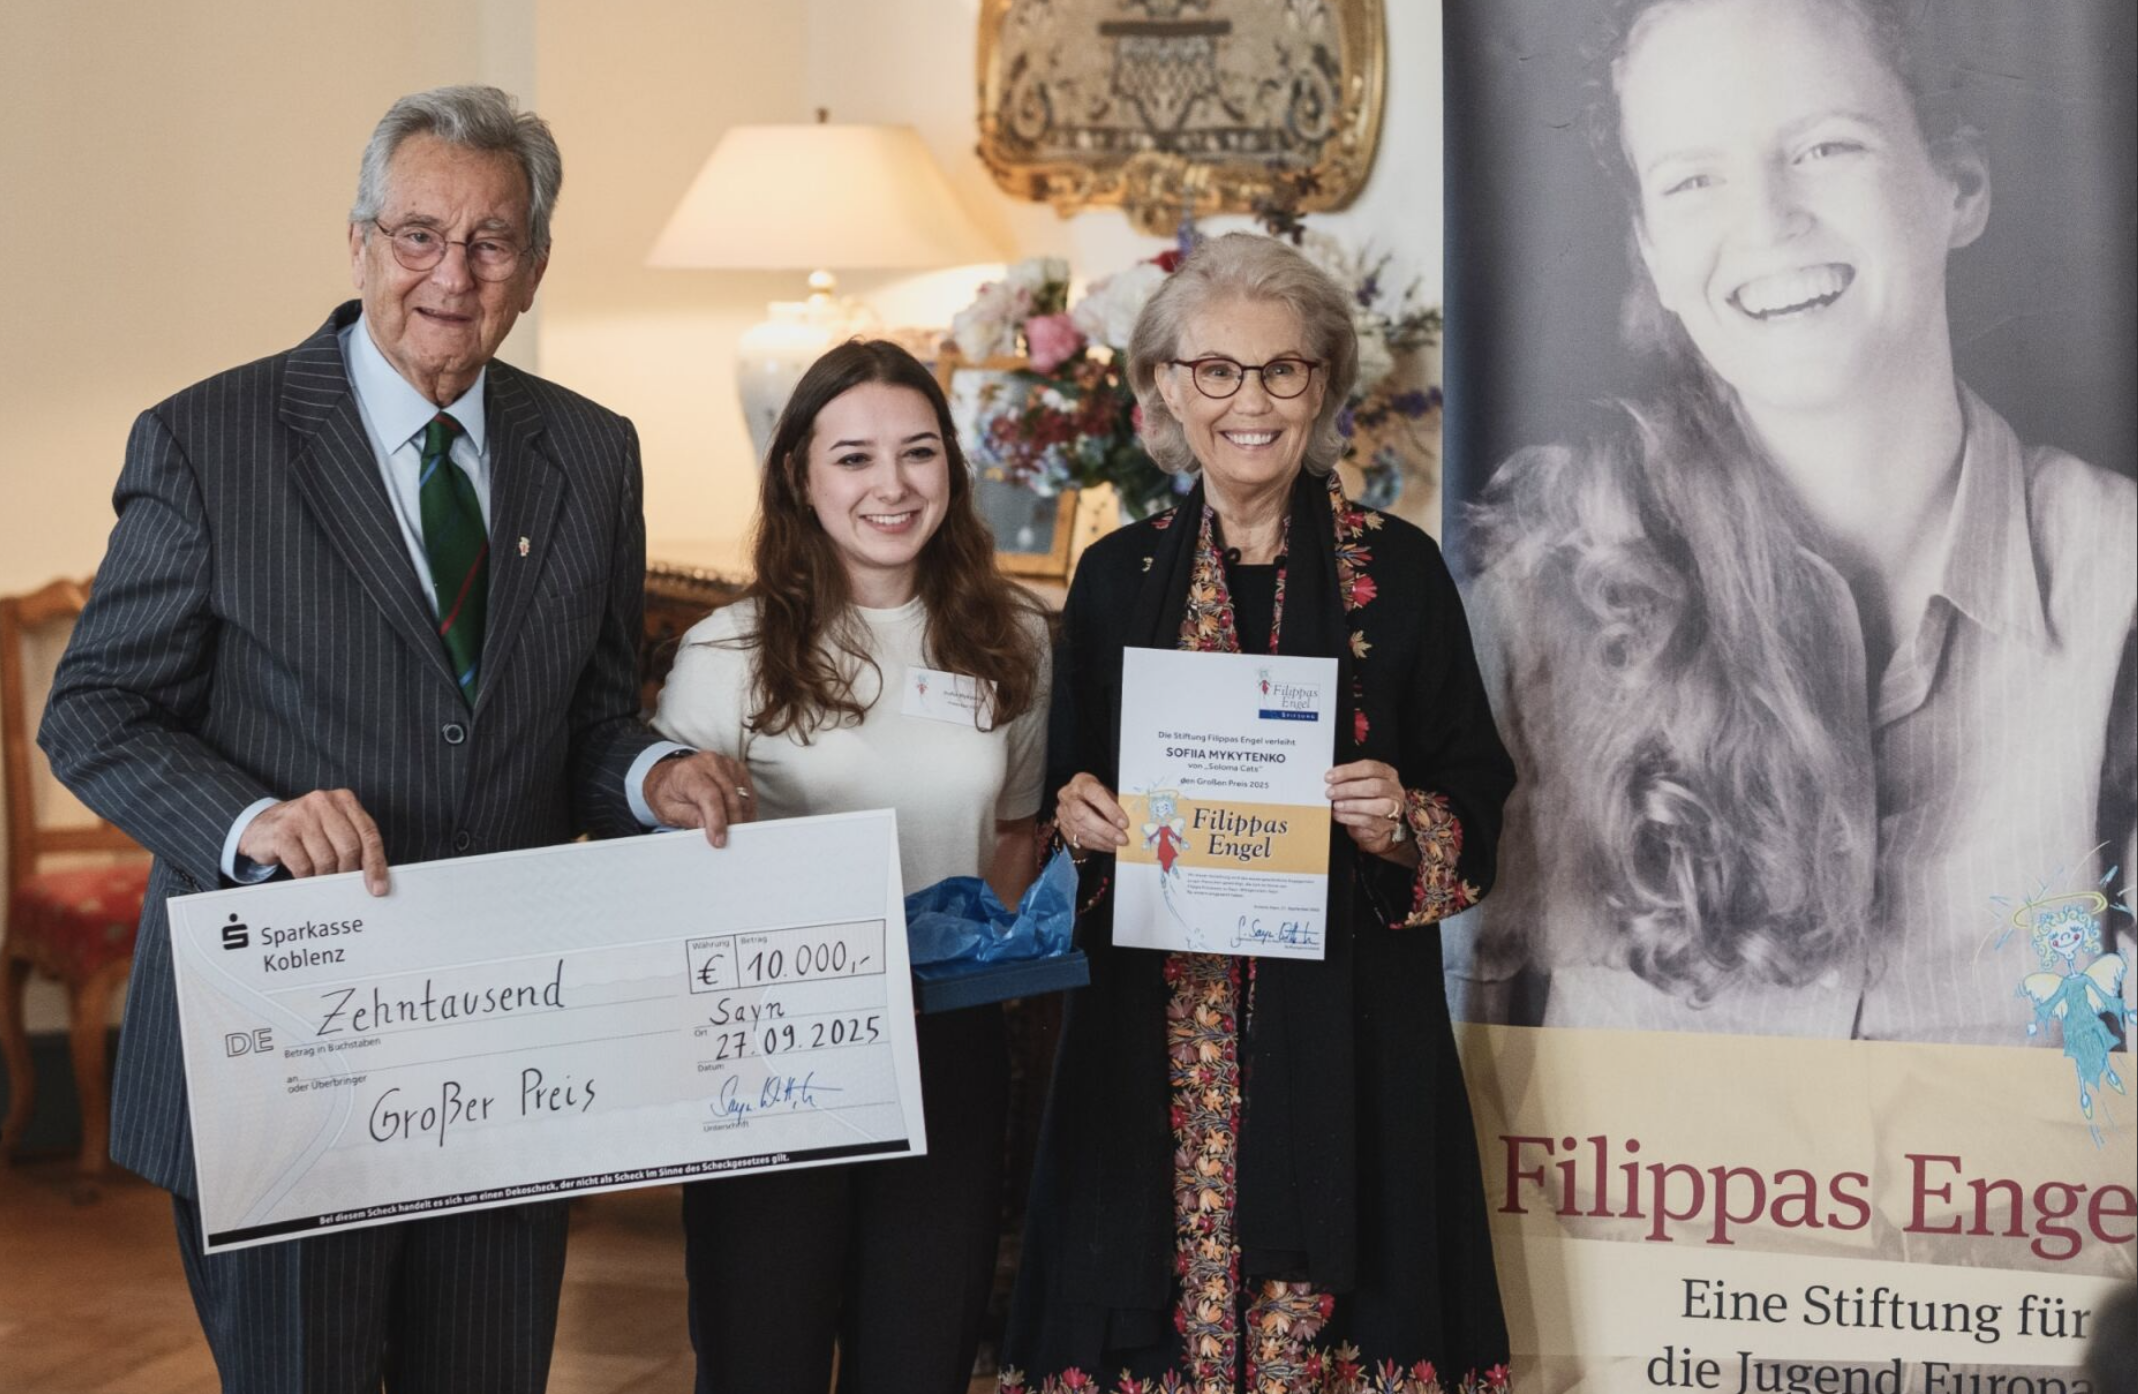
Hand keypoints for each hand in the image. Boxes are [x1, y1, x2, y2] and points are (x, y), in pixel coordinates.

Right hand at [238, 789, 390, 895]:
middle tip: (341, 883)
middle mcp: (324, 803)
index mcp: (344, 800)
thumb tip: (374, 878)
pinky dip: (307, 877)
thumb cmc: (306, 831)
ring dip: (326, 876)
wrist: (261, 825)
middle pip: (350, 848)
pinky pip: (304, 866)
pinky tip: (304, 875)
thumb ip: (355, 843)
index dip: (376, 864)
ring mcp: (301, 816)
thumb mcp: (333, 828)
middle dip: (348, 872)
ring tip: (320, 877)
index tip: (378, 888)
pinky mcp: (282, 833)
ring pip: (327, 859)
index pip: (369, 835)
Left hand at [642, 750, 756, 847]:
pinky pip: (749, 793)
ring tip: (730, 831)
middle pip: (730, 796)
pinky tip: (737, 819)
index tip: (719, 840)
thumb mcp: (668, 810)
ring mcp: (726, 764)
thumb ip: (687, 817)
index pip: (710, 796)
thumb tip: (705, 826)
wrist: (670, 777)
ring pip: (743, 796)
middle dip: (731, 823)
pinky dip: (745, 809)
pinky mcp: (737, 768)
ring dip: (740, 817)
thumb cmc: (669, 793)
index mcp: (688, 772)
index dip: (717, 821)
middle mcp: (709, 763)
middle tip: (726, 841)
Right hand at [1055, 772, 1128, 858]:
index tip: (1124, 823)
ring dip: (1102, 840)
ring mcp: (1062, 813)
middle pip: (1083, 815)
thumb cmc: (1096, 793)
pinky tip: (1109, 846)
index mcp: (1081, 783)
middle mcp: (1067, 797)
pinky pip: (1079, 840)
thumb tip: (1130, 821)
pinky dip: (1097, 845)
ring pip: (1080, 830)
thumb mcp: (1106, 791)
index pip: (1094, 795)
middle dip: (1105, 829)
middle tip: (1122, 839)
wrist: (1077, 797)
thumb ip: (1115, 804)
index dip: (1110, 810)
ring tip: (1118, 845)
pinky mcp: (1063, 827)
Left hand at [1326, 759, 1412, 862]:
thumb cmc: (1366, 798)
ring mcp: (1393, 809)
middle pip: (1375, 786)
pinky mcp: (1386, 826)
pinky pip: (1369, 821)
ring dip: (1352, 805)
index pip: (1370, 768)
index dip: (1348, 771)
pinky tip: (1339, 815)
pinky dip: (1350, 818)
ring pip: (1376, 806)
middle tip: (1330, 792)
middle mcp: (1394, 790)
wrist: (1376, 823)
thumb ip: (1350, 779)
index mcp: (1388, 774)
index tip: (1329, 777)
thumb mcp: (1361, 783)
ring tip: (1336, 805)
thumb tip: (1330, 779)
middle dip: (1349, 789)